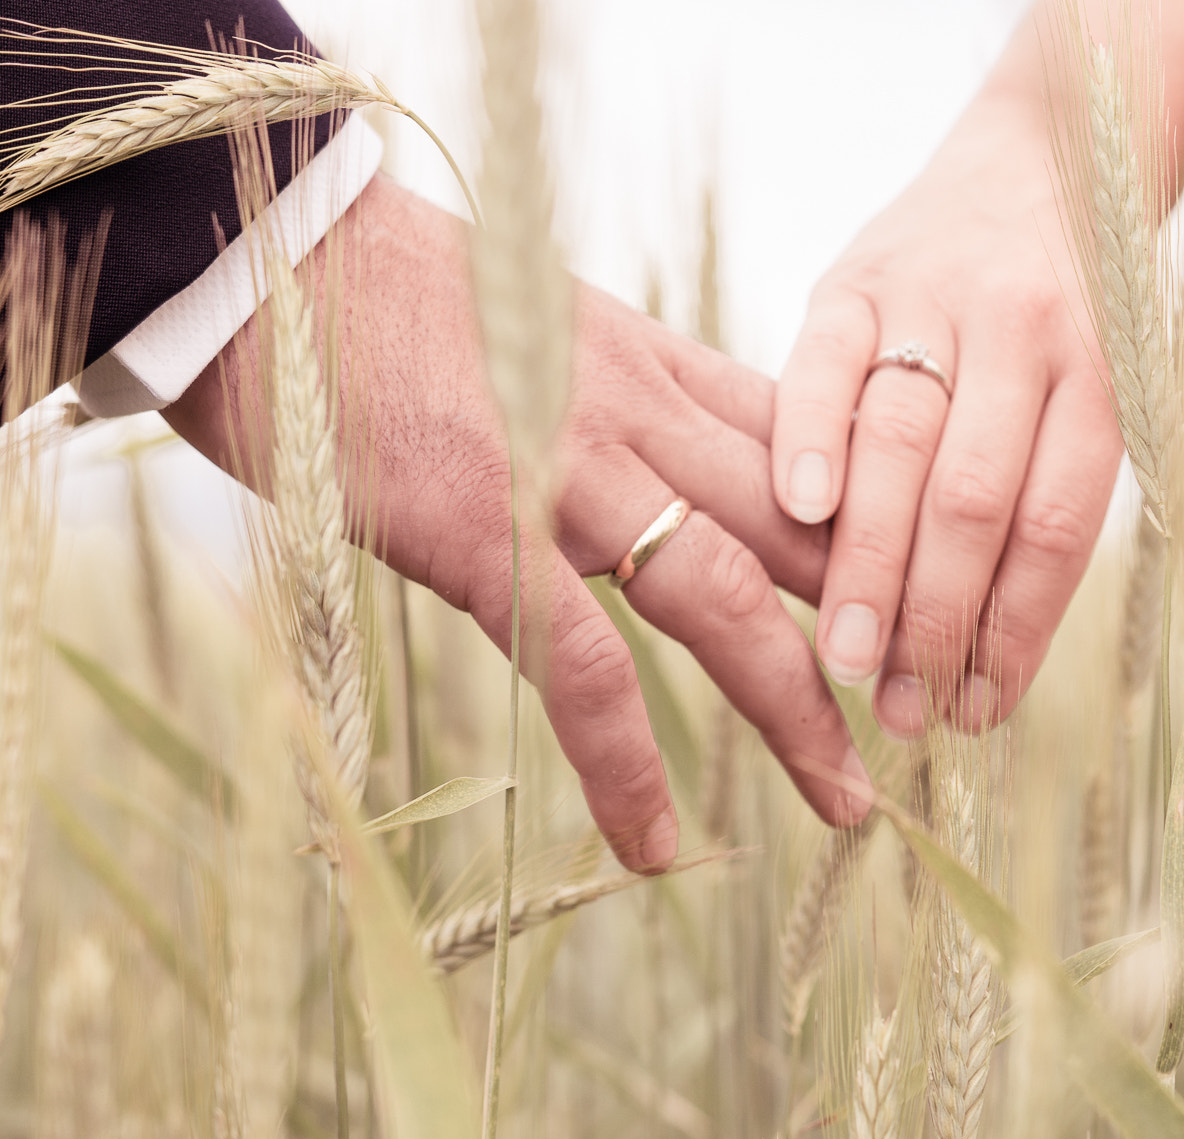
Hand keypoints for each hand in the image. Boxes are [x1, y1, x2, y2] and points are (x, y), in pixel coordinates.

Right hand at [165, 174, 872, 870]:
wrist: (254, 245)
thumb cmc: (374, 290)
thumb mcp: (530, 317)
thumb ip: (613, 379)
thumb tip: (671, 430)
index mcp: (645, 361)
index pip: (798, 450)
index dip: (872, 534)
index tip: (923, 604)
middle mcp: (632, 412)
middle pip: (792, 529)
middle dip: (873, 629)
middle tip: (929, 719)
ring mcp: (561, 469)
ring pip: (722, 599)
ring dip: (794, 709)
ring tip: (846, 803)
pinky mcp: (479, 528)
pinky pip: (581, 663)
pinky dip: (626, 763)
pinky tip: (658, 846)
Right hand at [773, 88, 1121, 738]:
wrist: (1042, 156)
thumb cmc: (1061, 320)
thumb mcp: (1085, 395)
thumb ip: (1036, 502)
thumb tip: (978, 668)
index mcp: (1099, 375)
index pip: (1055, 527)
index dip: (1015, 632)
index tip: (977, 713)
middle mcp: (1026, 331)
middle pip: (974, 499)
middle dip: (934, 619)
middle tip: (899, 709)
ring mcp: (937, 297)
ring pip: (901, 445)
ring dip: (870, 563)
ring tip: (848, 657)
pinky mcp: (853, 275)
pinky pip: (823, 360)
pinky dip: (809, 437)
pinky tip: (801, 514)